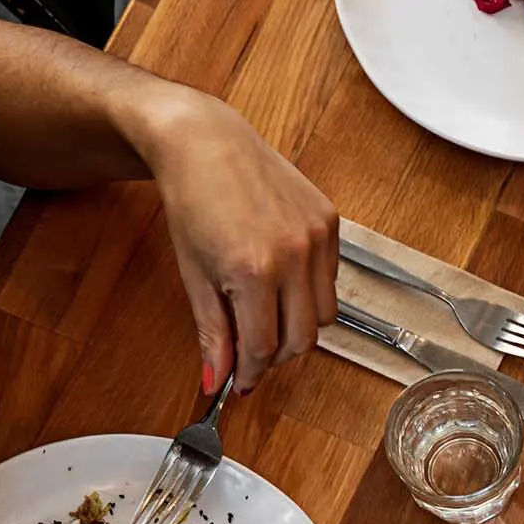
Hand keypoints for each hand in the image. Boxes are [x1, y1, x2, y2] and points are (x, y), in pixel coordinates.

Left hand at [132, 89, 338, 394]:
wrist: (205, 142)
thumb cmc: (192, 200)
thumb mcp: (195, 275)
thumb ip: (212, 332)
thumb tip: (218, 379)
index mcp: (253, 270)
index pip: (263, 347)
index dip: (249, 372)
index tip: (240, 381)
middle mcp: (293, 254)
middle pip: (301, 340)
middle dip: (275, 355)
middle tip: (252, 352)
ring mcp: (317, 237)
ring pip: (323, 316)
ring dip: (298, 326)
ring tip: (268, 315)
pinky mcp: (330, 222)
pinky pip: (331, 281)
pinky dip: (310, 293)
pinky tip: (282, 281)